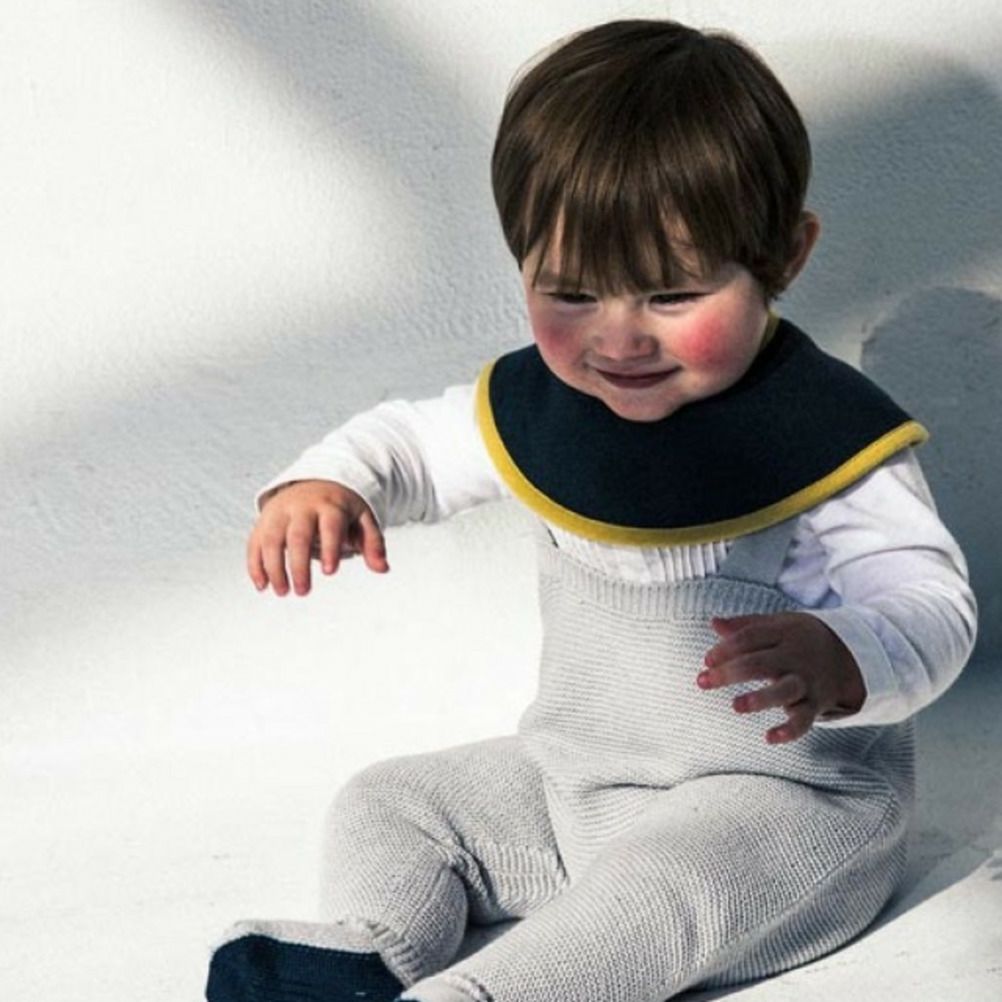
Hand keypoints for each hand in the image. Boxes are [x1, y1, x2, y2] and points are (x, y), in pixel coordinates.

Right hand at [246, 480, 388, 595]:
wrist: (316, 482)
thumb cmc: (341, 508)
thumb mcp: (362, 519)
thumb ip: (372, 543)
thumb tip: (382, 568)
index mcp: (329, 506)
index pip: (329, 526)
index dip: (330, 548)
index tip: (330, 572)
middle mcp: (301, 507)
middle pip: (297, 536)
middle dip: (298, 565)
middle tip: (303, 591)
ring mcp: (279, 513)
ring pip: (271, 539)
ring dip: (274, 568)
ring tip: (282, 592)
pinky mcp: (264, 520)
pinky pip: (254, 542)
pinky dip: (255, 564)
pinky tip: (262, 585)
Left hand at [697, 612, 865, 743]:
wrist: (851, 655)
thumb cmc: (801, 639)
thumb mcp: (779, 624)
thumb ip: (746, 625)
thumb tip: (713, 623)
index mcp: (784, 633)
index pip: (750, 637)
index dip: (726, 648)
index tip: (706, 660)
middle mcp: (795, 657)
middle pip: (760, 663)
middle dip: (729, 673)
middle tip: (701, 682)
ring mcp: (806, 681)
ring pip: (784, 691)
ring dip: (760, 699)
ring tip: (736, 706)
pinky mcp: (816, 704)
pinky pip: (804, 720)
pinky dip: (789, 731)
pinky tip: (769, 738)